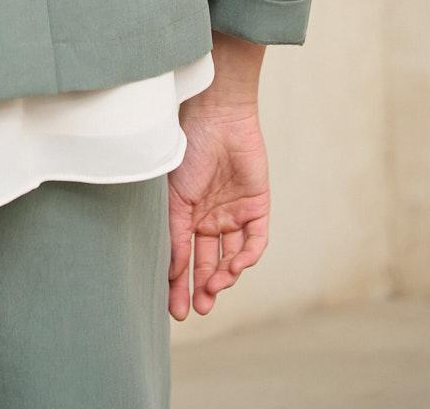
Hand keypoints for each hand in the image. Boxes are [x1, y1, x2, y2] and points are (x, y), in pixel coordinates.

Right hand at [166, 94, 269, 319]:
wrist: (216, 119)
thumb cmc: (188, 151)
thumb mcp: (173, 198)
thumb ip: (175, 236)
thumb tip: (171, 275)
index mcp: (187, 214)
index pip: (184, 257)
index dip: (180, 284)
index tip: (176, 310)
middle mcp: (211, 218)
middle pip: (208, 263)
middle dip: (202, 287)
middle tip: (197, 309)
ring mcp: (235, 214)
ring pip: (232, 257)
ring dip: (224, 277)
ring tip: (212, 289)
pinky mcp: (258, 208)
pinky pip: (255, 242)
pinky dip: (246, 258)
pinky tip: (234, 267)